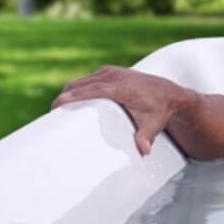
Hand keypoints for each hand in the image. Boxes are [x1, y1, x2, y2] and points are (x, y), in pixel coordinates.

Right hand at [52, 66, 186, 154]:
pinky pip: (87, 79)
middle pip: (81, 85)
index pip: (93, 90)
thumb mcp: (153, 124)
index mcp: (121, 87)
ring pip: (81, 81)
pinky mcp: (108, 72)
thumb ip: (146, 137)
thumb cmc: (160, 110)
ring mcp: (110, 72)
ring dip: (70, 93)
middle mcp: (114, 76)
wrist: (170, 93)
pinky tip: (73, 102)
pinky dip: (78, 89)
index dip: (74, 96)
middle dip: (65, 97)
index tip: (57, 104)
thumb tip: (143, 151)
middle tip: (52, 116)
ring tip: (60, 111)